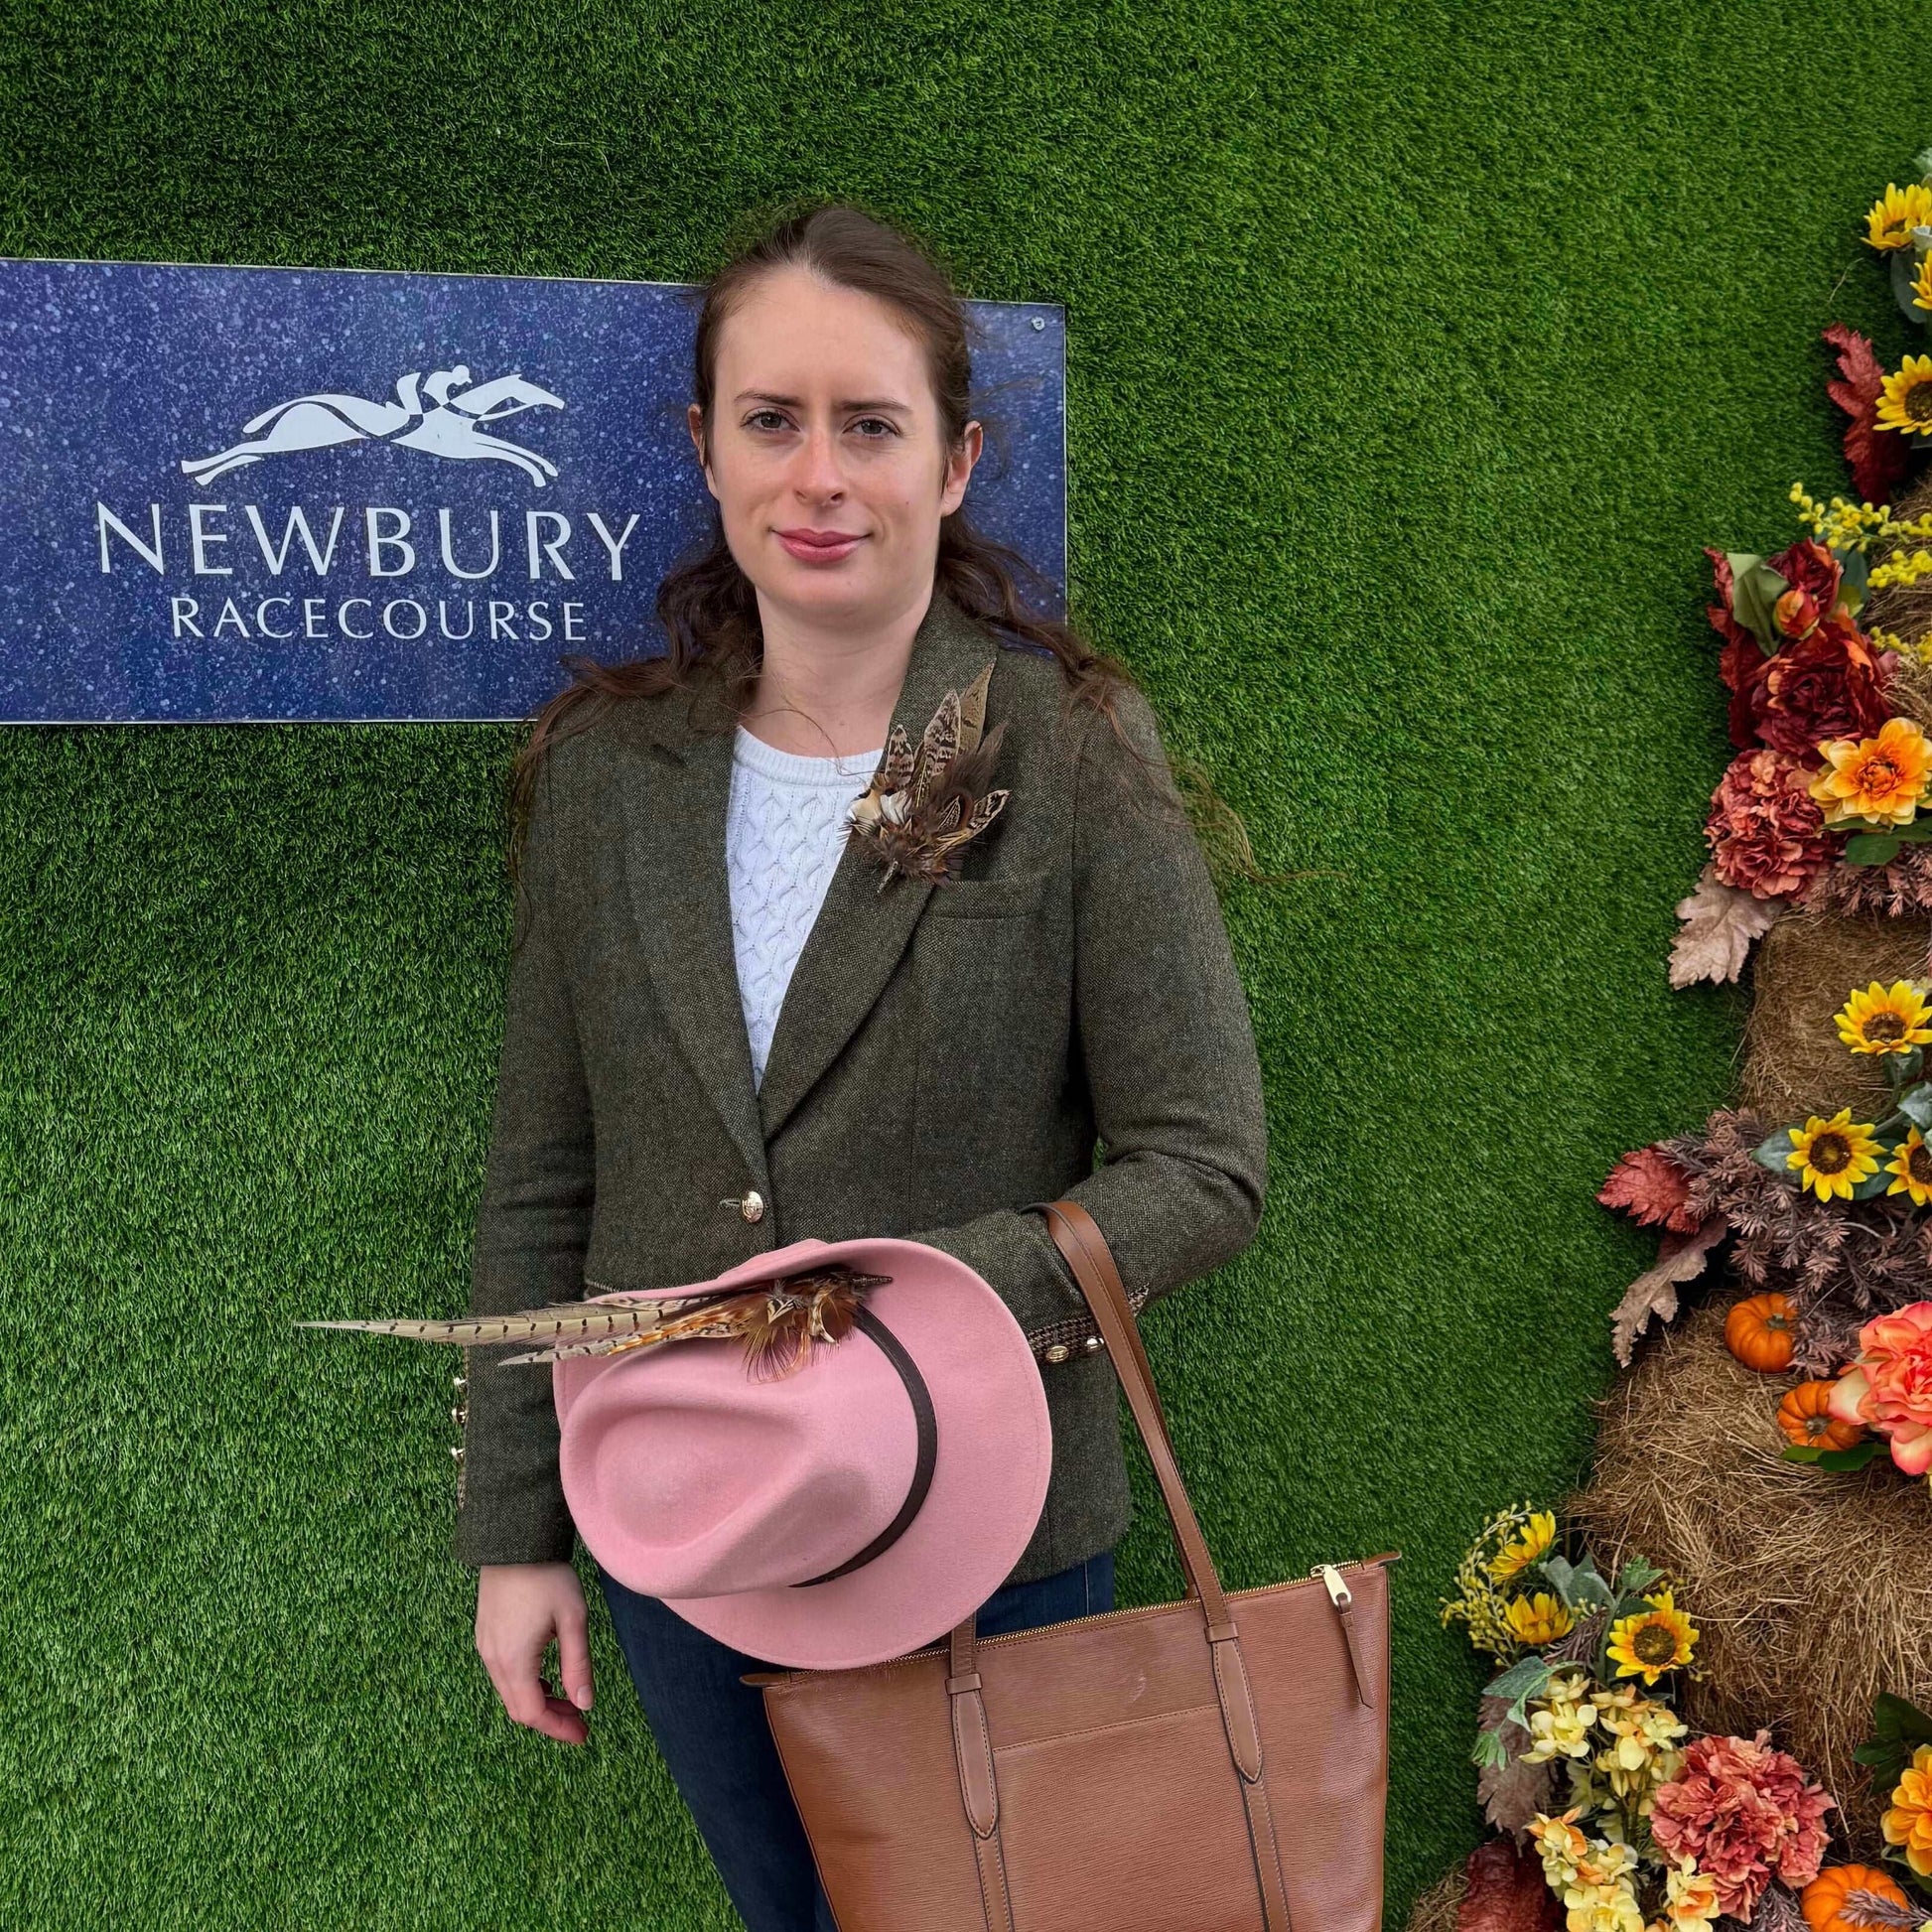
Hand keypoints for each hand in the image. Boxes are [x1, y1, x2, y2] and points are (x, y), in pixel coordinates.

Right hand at [475, 1562, 594, 1744]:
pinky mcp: (484, 1635)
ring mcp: (484, 1647)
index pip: (533, 1713)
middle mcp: (493, 1659)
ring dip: (538, 1701)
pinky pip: (501, 1674)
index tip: (584, 1735)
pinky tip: (546, 1677)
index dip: (558, 1729)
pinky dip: (524, 1685)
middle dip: (550, 1718)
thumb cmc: (548, 1577)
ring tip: (569, 1699)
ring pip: (509, 1692)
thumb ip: (578, 1665)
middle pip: (518, 1708)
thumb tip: (585, 1705)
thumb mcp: (573, 1620)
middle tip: (580, 1721)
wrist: (514, 1541)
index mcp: (513, 1661)